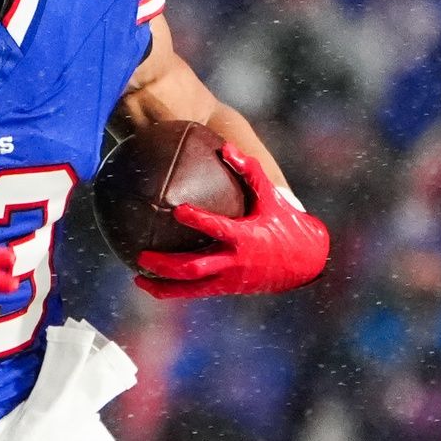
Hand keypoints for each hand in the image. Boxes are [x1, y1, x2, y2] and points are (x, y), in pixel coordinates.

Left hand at [134, 144, 329, 298]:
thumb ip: (250, 171)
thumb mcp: (271, 196)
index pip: (218, 229)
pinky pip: (195, 293)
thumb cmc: (285, 223)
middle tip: (141, 255)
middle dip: (166, 265)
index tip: (178, 209)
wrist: (304, 262)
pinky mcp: (226, 289)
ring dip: (163, 285)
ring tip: (136, 277)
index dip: (198, 220)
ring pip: (190, 289)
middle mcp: (234, 263)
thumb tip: (225, 147)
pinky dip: (173, 290)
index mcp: (246, 237)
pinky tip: (151, 282)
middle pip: (194, 267)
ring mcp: (229, 280)